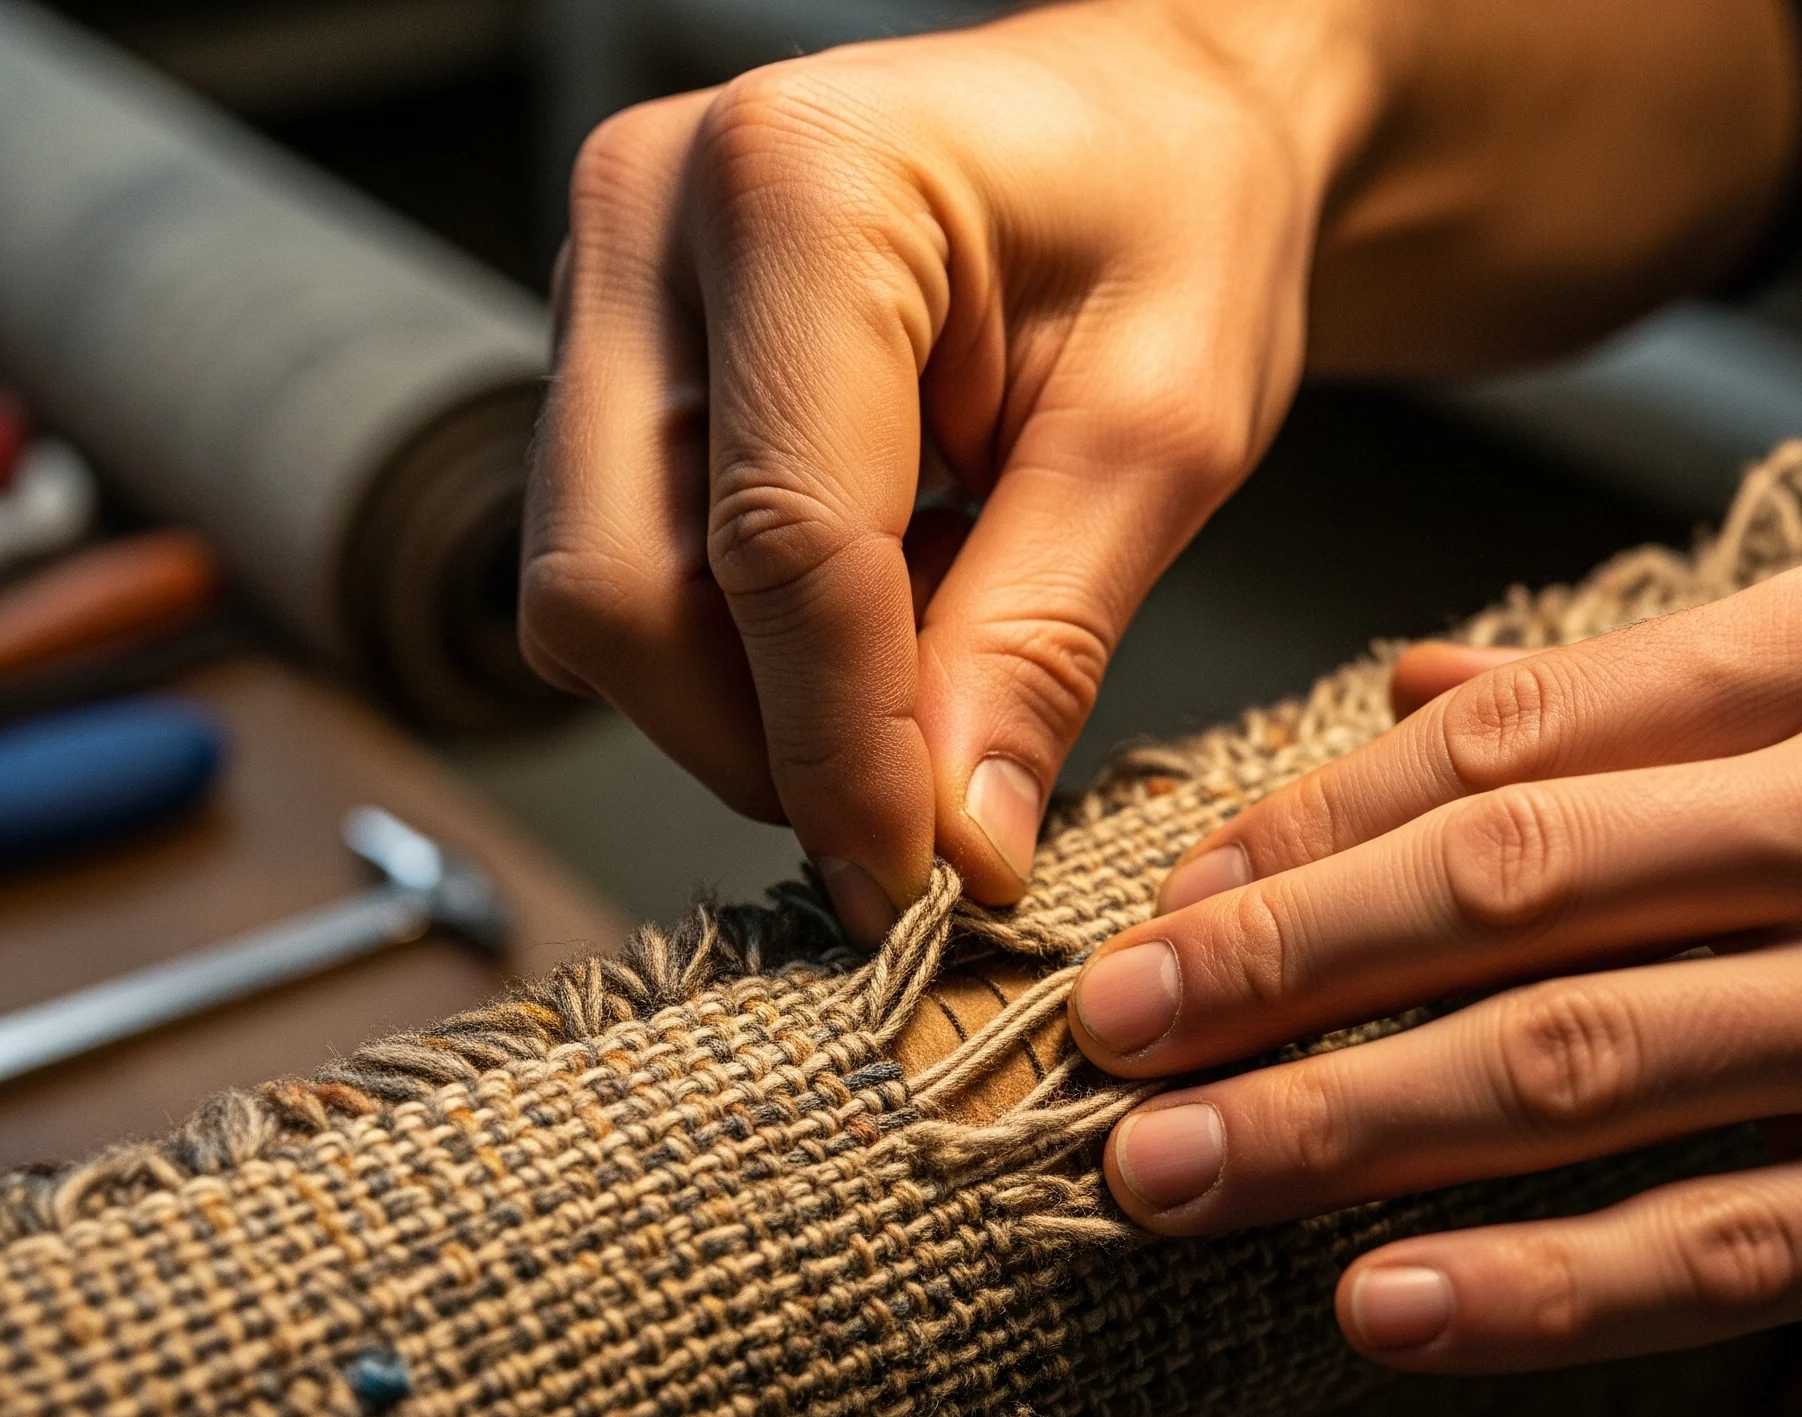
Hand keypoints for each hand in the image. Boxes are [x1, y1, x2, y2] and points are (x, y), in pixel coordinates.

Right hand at [518, 0, 1796, 942]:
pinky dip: (737, 654)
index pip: (778, 545)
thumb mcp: (1164, 436)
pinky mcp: (607, 358)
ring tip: (918, 667)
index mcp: (802, 188)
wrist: (1138, 123)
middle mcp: (649, 219)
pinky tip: (862, 618)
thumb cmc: (1175, 224)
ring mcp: (603, 285)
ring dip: (750, 706)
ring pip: (600, 603)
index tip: (918, 881)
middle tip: (923, 812)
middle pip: (624, 591)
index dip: (841, 750)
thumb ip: (1039, 644)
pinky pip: (622, 574)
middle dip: (768, 745)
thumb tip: (951, 845)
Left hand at [1069, 543, 1801, 1370]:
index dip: (1305, 834)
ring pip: (1581, 1072)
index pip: (1506, 740)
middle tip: (1106, 1042)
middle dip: (1274, 974)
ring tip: (1174, 1178)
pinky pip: (1728, 1249)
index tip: (1168, 908)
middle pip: (1506, 890)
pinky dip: (1542, 1290)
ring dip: (1346, 1131)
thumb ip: (1651, 695)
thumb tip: (1398, 694)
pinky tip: (1381, 1310)